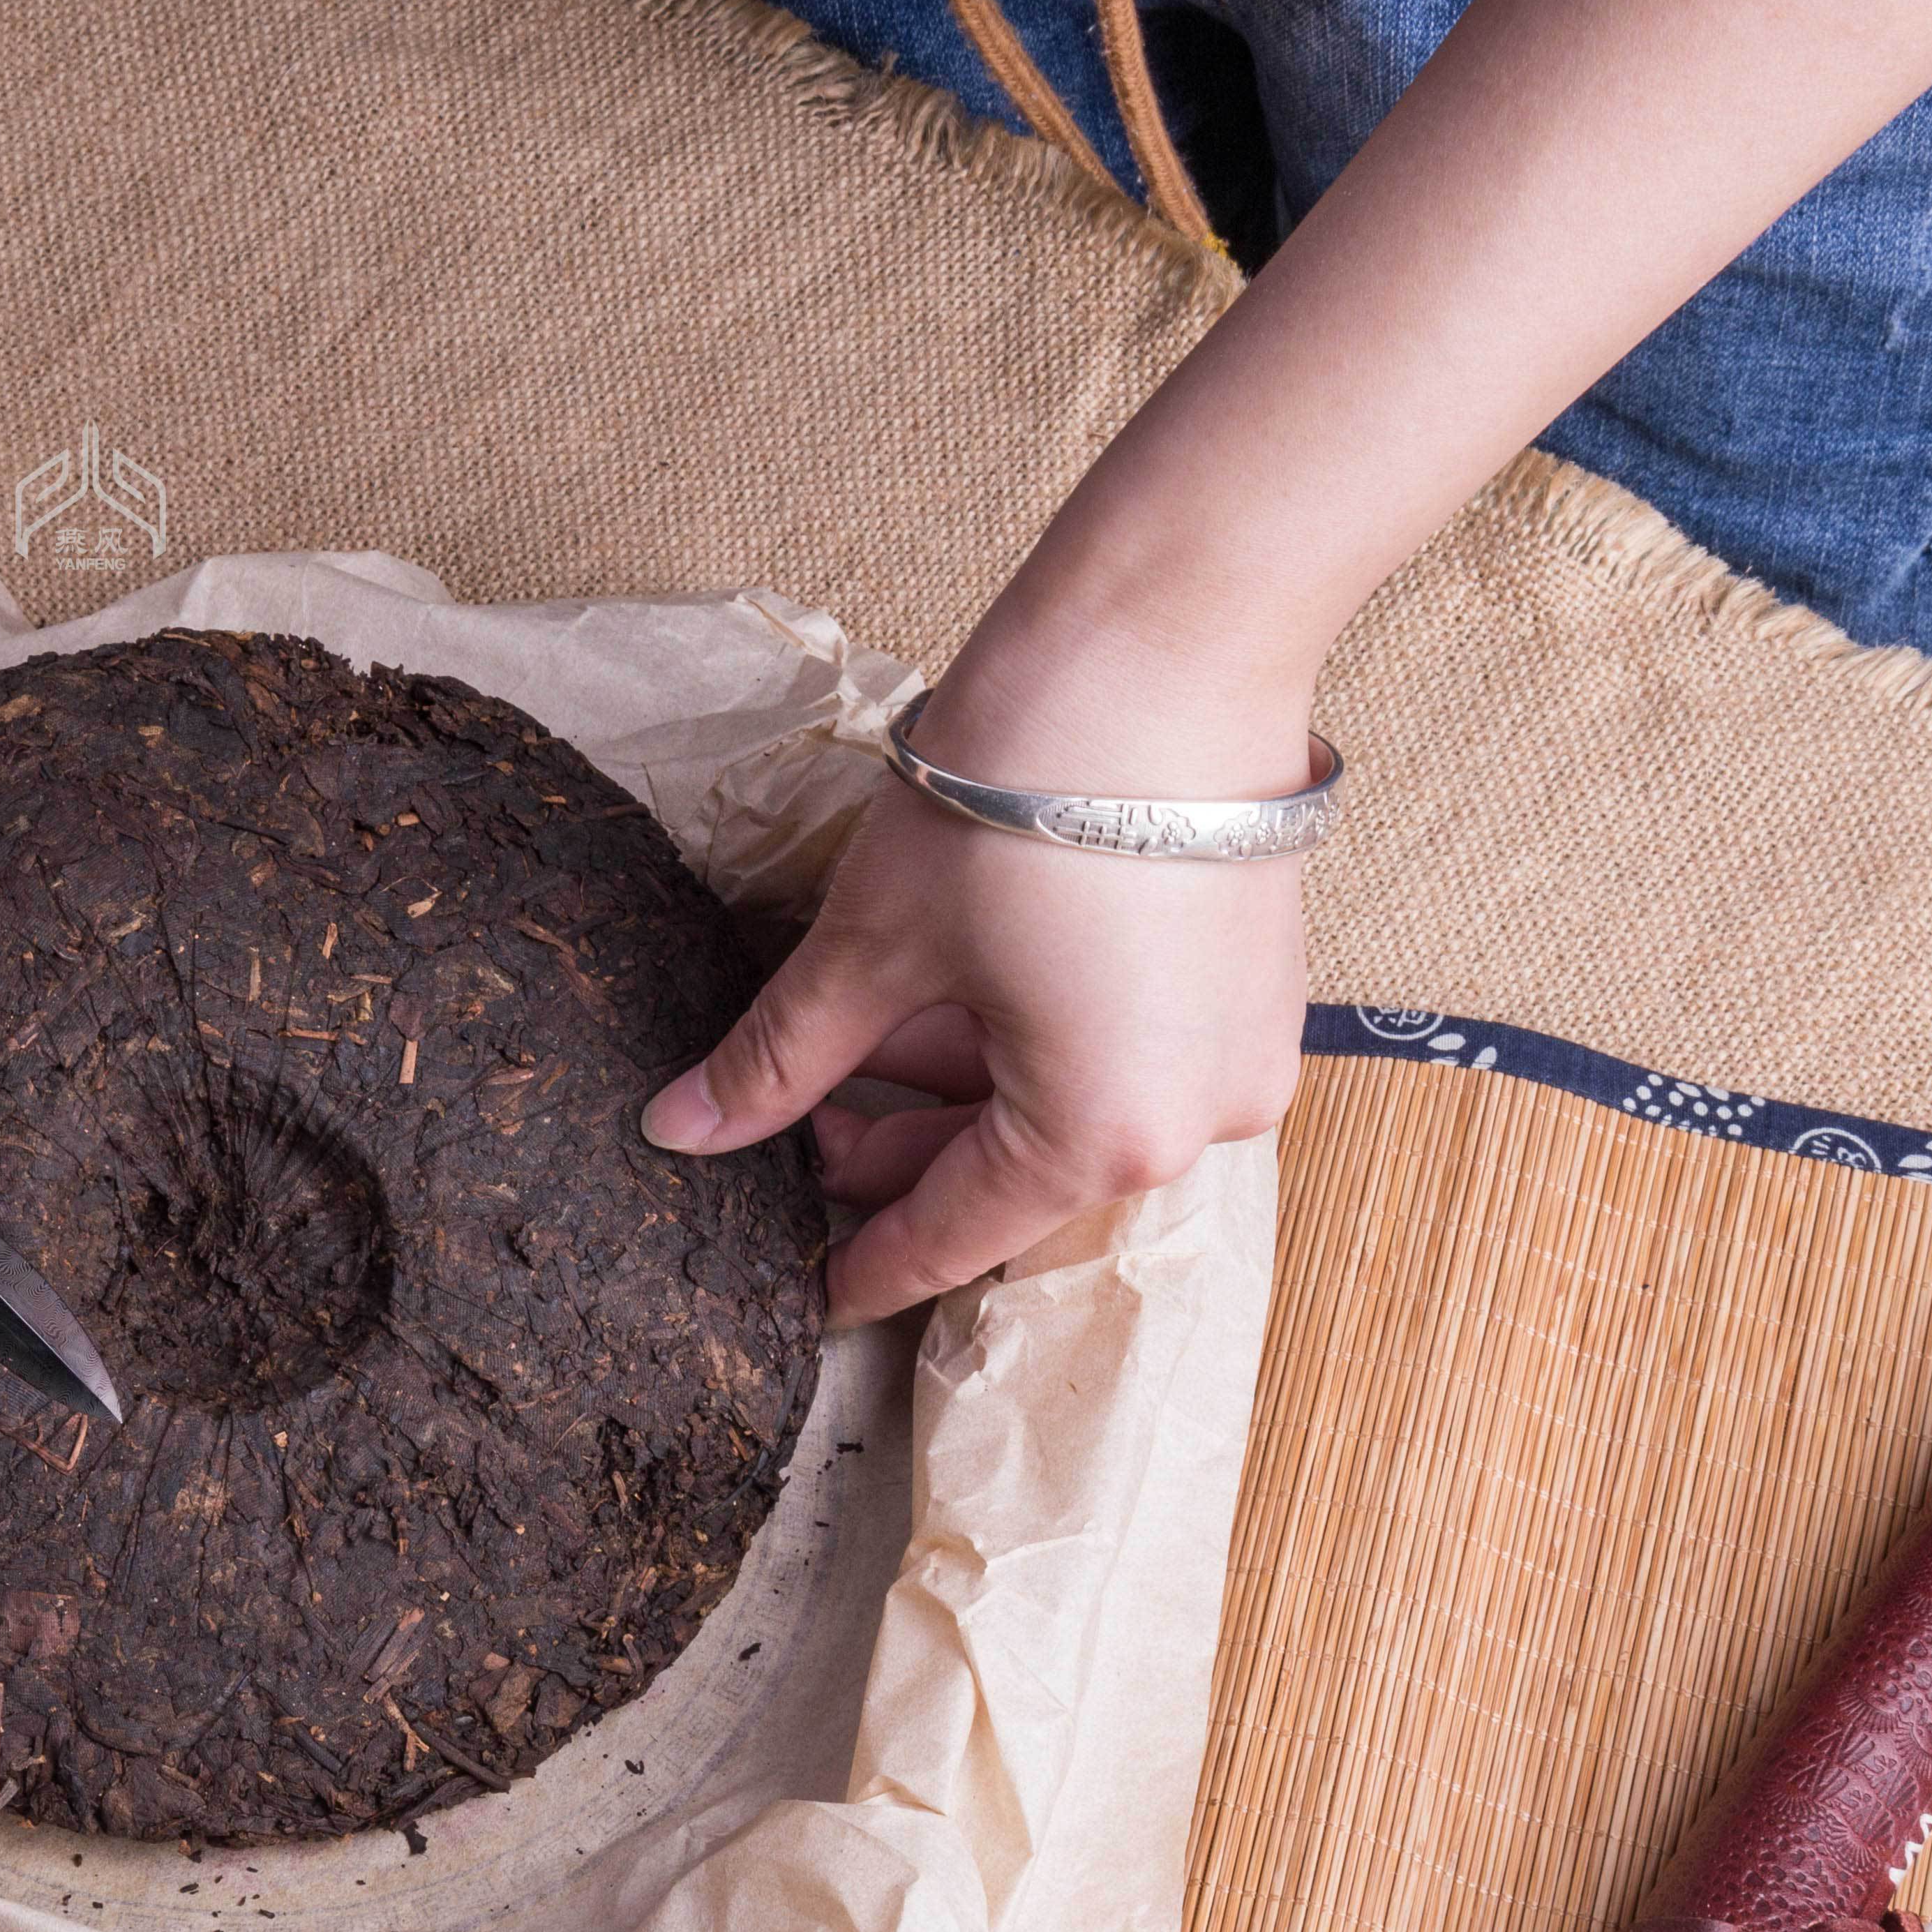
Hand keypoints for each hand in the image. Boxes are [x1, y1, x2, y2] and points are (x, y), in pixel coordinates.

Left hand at [642, 666, 1305, 1326]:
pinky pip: (1117, 1053)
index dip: (861, 1266)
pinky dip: (1023, 1041)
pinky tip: (939, 996)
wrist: (1166, 637)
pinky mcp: (1249, 983)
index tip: (807, 1294)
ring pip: (1062, 1111)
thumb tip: (682, 1128)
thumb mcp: (872, 943)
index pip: (950, 1237)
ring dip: (952, 1088)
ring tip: (849, 1038)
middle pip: (1012, 1180)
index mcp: (1099, 1141)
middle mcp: (1193, 1124)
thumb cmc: (1019, 796)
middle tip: (792, 1127)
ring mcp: (1235, 1053)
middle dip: (896, 1155)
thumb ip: (779, 1058)